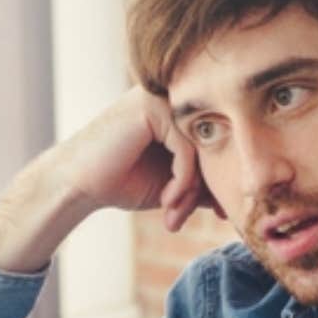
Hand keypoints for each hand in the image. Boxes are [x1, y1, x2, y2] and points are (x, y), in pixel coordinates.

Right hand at [56, 87, 222, 232]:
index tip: (219, 214)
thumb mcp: (174, 185)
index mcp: (178, 112)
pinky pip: (186, 149)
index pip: (216, 144)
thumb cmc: (120, 182)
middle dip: (205, 191)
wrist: (77, 185)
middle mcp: (172, 98)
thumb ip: (203, 181)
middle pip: (211, 146)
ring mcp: (161, 98)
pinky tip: (166, 202)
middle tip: (189, 219)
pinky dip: (182, 182)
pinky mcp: (152, 106)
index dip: (218, 182)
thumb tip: (240, 193)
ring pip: (200, 148)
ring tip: (174, 216)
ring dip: (191, 191)